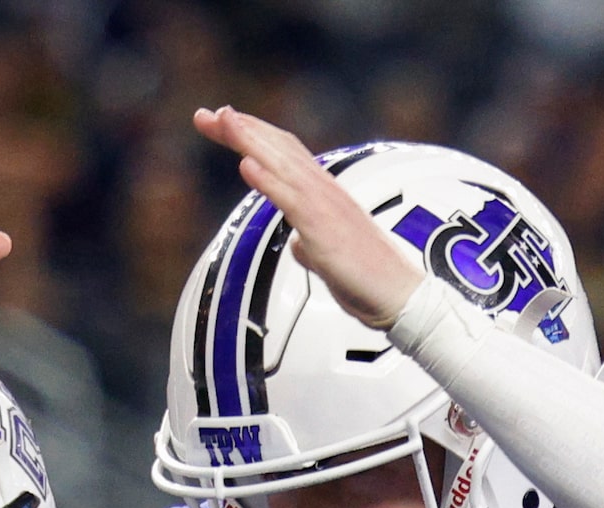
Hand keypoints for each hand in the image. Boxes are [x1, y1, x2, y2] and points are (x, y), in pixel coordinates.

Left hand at [193, 106, 424, 328]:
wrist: (398, 296)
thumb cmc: (365, 278)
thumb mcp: (327, 257)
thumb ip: (310, 243)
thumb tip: (298, 243)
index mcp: (321, 195)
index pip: (282, 154)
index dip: (251, 136)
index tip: (219, 123)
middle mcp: (323, 191)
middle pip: (277, 148)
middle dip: (240, 129)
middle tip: (206, 114)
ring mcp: (324, 207)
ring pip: (282, 164)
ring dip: (250, 141)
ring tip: (224, 120)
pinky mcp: (325, 230)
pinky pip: (291, 201)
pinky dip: (268, 181)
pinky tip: (246, 165)